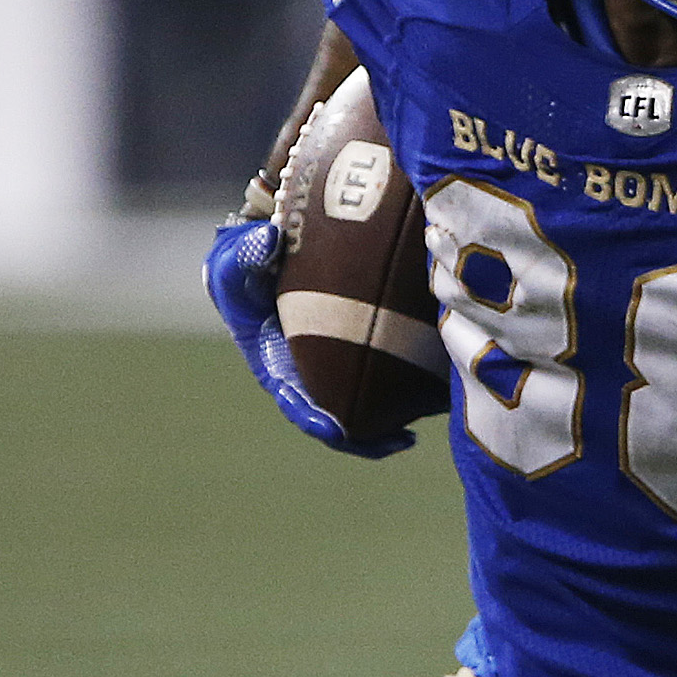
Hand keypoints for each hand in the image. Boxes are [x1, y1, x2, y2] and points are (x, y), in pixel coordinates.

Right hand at [202, 213, 414, 458]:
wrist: (270, 257)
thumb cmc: (248, 262)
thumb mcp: (237, 256)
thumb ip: (247, 252)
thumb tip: (268, 238)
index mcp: (276, 366)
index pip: (295, 401)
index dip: (314, 419)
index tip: (335, 431)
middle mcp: (306, 376)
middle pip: (338, 418)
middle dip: (368, 436)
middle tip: (401, 439)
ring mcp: (333, 370)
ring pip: (366, 407)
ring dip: (395, 421)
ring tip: (426, 427)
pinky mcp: (358, 356)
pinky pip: (386, 381)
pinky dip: (410, 391)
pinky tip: (440, 393)